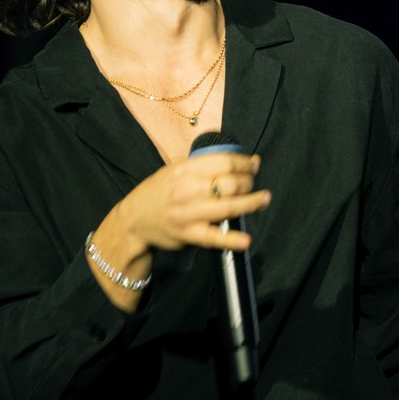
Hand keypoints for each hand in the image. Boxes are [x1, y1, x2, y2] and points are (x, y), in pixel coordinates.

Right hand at [86, 152, 269, 308]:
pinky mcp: (188, 234)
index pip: (222, 161)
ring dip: (250, 203)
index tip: (254, 164)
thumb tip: (236, 159)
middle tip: (254, 183)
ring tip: (264, 199)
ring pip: (227, 207)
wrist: (133, 220)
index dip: (243, 162)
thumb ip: (201, 165)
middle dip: (248, 182)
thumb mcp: (174, 170)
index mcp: (183, 169)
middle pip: (228, 183)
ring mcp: (187, 213)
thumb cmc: (158, 192)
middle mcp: (186, 189)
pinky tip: (246, 240)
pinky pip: (213, 237)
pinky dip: (231, 239)